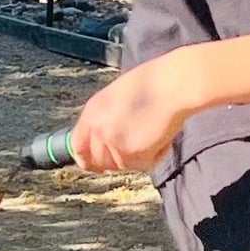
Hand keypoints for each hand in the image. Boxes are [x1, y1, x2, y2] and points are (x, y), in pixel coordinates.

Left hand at [71, 53, 199, 172]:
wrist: (172, 86)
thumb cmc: (152, 85)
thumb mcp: (116, 96)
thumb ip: (103, 118)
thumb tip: (102, 140)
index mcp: (92, 112)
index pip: (77, 146)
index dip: (86, 159)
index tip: (94, 165)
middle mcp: (99, 129)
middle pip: (101, 162)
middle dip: (118, 159)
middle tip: (136, 148)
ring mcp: (115, 142)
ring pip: (124, 165)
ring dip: (139, 156)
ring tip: (153, 133)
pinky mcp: (133, 153)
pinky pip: (144, 165)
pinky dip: (156, 155)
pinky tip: (163, 137)